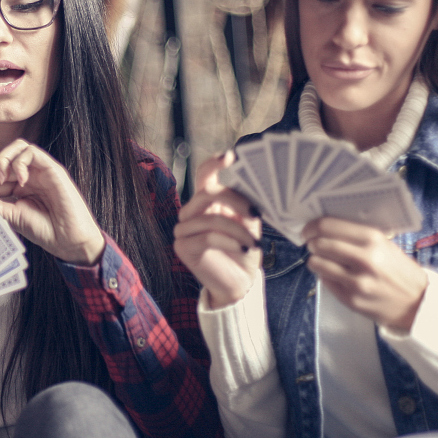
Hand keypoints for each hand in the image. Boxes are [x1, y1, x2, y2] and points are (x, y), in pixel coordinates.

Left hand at [0, 139, 103, 264]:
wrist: (70, 241)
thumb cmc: (46, 231)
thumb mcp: (12, 217)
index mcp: (18, 189)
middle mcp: (28, 177)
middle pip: (1, 162)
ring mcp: (40, 171)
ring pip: (17, 147)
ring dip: (2, 160)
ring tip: (1, 180)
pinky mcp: (52, 168)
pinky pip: (32, 151)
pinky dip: (21, 163)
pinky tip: (21, 181)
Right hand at [173, 151, 260, 307]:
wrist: (240, 281)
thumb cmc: (244, 249)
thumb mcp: (249, 222)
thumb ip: (245, 203)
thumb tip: (252, 183)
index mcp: (206, 201)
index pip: (204, 175)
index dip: (214, 163)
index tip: (230, 156)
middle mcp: (190, 212)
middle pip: (207, 193)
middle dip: (235, 202)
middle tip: (254, 215)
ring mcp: (183, 229)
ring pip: (211, 219)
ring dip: (238, 231)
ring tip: (253, 244)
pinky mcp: (182, 247)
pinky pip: (207, 237)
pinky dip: (230, 242)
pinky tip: (243, 249)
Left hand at [301, 217, 427, 330]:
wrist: (418, 304)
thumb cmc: (399, 271)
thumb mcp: (386, 246)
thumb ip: (358, 236)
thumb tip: (326, 228)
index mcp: (374, 239)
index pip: (329, 226)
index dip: (312, 226)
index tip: (308, 230)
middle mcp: (365, 259)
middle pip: (320, 244)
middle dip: (311, 243)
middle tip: (312, 244)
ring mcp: (357, 281)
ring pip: (316, 263)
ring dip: (314, 259)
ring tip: (321, 259)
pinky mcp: (351, 299)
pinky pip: (324, 281)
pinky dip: (324, 275)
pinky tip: (333, 274)